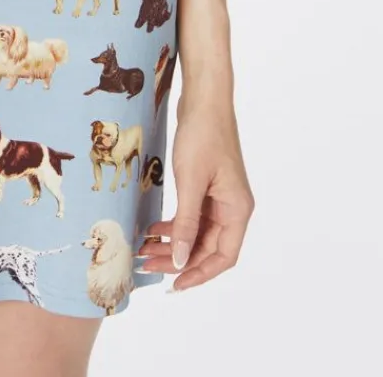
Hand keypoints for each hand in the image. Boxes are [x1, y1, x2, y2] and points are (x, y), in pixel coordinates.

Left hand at [138, 87, 253, 291]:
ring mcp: (219, 197)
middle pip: (207, 247)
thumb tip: (181, 260)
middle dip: (178, 259)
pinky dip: (174, 225)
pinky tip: (154, 228)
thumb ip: (186, 223)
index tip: (175, 285)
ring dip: (174, 243)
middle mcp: (232, 207)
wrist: (204, 97)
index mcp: (237, 210)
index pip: (223, 256)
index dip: (199, 274)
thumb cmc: (202, 135)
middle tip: (147, 264)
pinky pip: (191, 216)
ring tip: (145, 249)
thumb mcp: (191, 181)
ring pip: (197, 233)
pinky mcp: (206, 186)